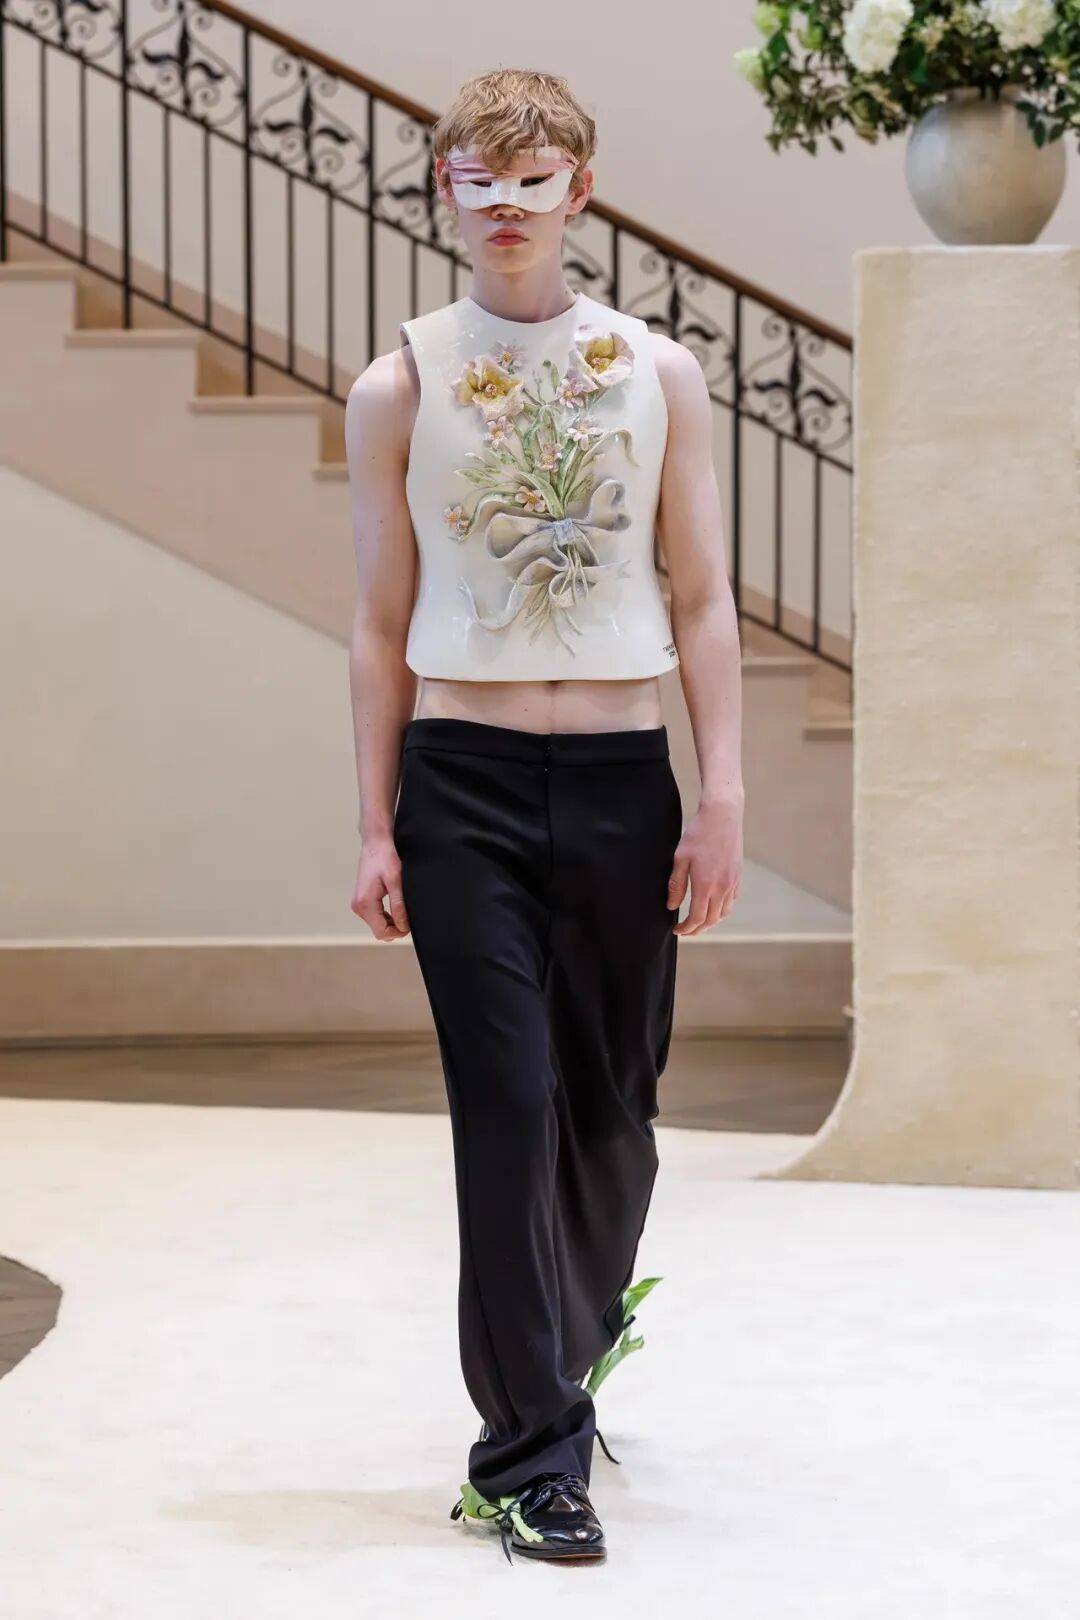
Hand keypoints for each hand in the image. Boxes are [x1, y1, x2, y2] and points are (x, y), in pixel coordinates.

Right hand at [350, 835, 409, 940]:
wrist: (375, 844)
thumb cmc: (384, 858)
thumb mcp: (395, 882)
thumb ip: (398, 905)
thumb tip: (403, 926)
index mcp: (365, 903)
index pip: (381, 932)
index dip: (398, 932)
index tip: (410, 924)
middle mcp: (358, 906)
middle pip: (379, 930)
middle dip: (395, 927)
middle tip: (408, 915)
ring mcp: (358, 903)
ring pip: (377, 924)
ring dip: (390, 921)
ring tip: (402, 907)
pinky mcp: (361, 900)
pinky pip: (374, 916)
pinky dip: (385, 915)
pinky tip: (394, 905)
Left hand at [667, 796, 742, 935]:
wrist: (722, 815)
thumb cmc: (698, 833)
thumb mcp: (680, 858)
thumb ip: (676, 884)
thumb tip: (672, 905)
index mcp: (705, 885)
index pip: (697, 918)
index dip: (687, 928)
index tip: (678, 930)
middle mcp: (722, 887)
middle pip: (712, 920)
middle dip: (698, 929)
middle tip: (687, 930)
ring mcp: (733, 881)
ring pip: (725, 912)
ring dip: (712, 921)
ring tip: (700, 921)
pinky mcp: (738, 875)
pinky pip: (733, 899)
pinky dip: (723, 908)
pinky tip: (715, 904)